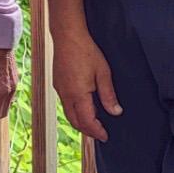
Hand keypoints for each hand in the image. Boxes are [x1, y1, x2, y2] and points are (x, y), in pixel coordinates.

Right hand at [51, 25, 120, 142]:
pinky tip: (83, 107)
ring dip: (80, 122)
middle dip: (87, 130)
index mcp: (78, 94)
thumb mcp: (103, 72)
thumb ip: (108, 94)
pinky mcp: (57, 83)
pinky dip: (74, 111)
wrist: (67, 36)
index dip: (96, 131)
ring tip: (92, 123)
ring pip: (68, 114)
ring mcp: (59, 89)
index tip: (105, 136)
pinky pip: (65, 104)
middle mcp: (66, 95)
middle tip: (99, 133)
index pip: (87, 121)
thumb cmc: (86, 51)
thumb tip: (115, 112)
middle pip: (75, 121)